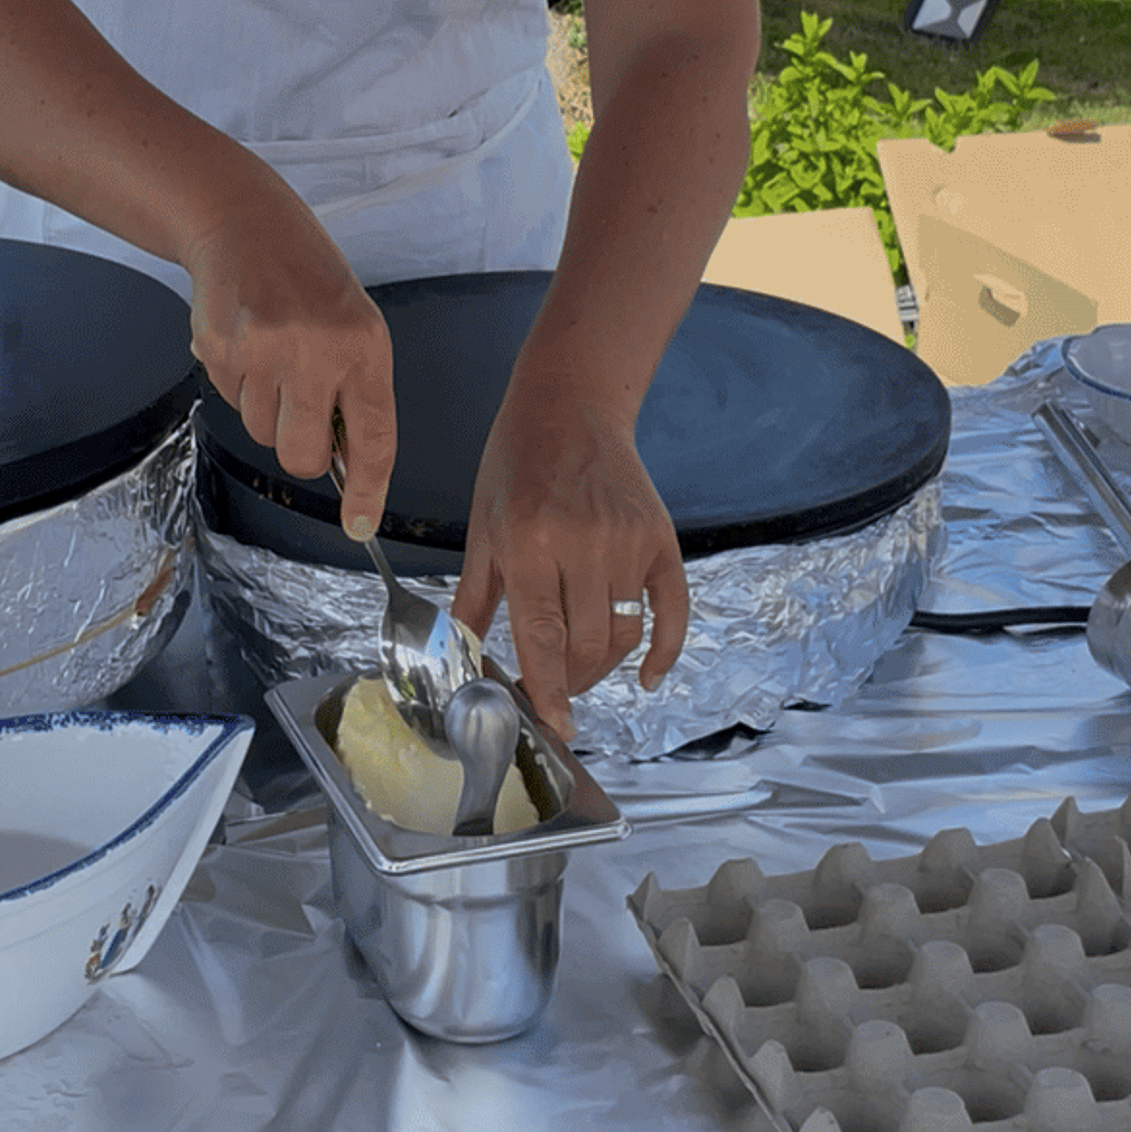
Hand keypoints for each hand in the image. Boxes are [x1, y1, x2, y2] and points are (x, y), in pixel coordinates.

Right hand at [185, 192, 396, 537]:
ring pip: (261, 432)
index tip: (359, 523)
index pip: (373, 438)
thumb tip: (346, 464)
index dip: (366, 490)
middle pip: (302, 455)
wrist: (245, 224)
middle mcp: (315, 350)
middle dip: (301, 451)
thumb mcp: (355, 326)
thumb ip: (354, 391)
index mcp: (364, 346)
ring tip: (273, 357)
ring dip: (266, 410)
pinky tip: (247, 342)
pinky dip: (238, 383)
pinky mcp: (219, 349)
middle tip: (300, 413)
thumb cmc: (308, 278)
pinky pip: (230, 401)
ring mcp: (262, 350)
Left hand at [453, 371, 687, 739]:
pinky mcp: (660, 538)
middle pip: (587, 644)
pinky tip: (646, 675)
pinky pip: (672, 610)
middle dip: (570, 683)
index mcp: (530, 542)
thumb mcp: (482, 528)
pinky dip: (664, 651)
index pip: (543, 635)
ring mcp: (628, 541)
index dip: (548, 689)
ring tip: (582, 673)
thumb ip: (474, 598)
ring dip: (604, 669)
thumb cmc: (516, 464)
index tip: (553, 725)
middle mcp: (584, 543)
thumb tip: (458, 657)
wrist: (570, 406)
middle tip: (556, 692)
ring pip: (624, 634)